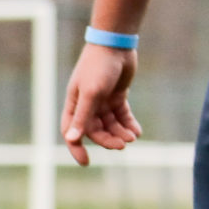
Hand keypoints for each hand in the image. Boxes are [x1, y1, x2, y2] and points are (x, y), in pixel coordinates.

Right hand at [60, 43, 141, 167]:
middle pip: (95, 131)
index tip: (86, 163)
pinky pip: (122, 116)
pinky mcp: (117, 96)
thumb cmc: (98, 67)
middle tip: (123, 144)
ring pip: (110, 125)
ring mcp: (102, 100)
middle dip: (108, 140)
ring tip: (133, 137)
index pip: (71, 132)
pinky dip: (129, 124)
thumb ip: (83, 117)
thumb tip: (71, 139)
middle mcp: (87, 104)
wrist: (116, 45)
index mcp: (75, 104)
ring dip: (120, 133)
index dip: (77, 148)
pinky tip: (137, 131)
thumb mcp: (91, 94)